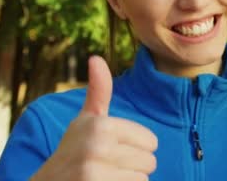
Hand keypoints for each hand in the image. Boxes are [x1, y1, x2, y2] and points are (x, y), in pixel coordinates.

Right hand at [31, 56, 157, 180]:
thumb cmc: (74, 150)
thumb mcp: (86, 120)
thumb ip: (98, 91)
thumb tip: (96, 58)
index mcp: (101, 125)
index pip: (152, 141)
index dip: (136, 148)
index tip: (111, 149)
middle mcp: (97, 146)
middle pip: (150, 161)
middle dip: (133, 166)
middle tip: (107, 165)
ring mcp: (95, 172)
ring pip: (143, 178)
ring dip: (128, 180)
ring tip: (105, 177)